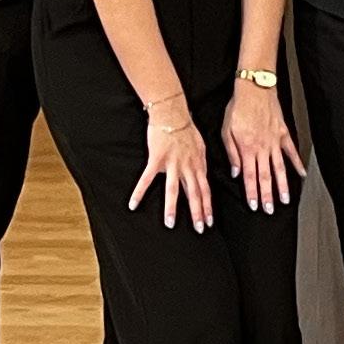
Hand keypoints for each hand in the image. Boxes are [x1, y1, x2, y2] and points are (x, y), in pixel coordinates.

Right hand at [129, 110, 212, 231]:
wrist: (173, 114)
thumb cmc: (187, 130)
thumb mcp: (201, 148)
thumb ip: (201, 164)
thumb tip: (203, 176)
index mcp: (199, 166)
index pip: (206, 190)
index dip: (208, 207)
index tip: (210, 221)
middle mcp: (188, 167)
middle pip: (195, 194)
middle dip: (198, 213)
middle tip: (200, 229)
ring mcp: (172, 164)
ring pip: (173, 190)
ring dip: (172, 208)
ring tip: (171, 224)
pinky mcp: (156, 160)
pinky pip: (147, 179)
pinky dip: (139, 192)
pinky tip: (133, 204)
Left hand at [220, 81, 302, 213]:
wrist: (255, 89)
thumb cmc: (238, 108)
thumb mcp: (226, 131)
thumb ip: (232, 153)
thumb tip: (235, 171)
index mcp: (247, 148)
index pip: (249, 176)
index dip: (252, 192)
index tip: (255, 205)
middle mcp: (263, 148)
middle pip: (266, 176)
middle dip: (268, 195)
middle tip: (270, 209)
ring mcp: (275, 142)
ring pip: (280, 168)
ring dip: (283, 185)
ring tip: (285, 199)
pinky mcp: (284, 134)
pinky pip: (291, 151)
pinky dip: (297, 163)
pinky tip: (301, 174)